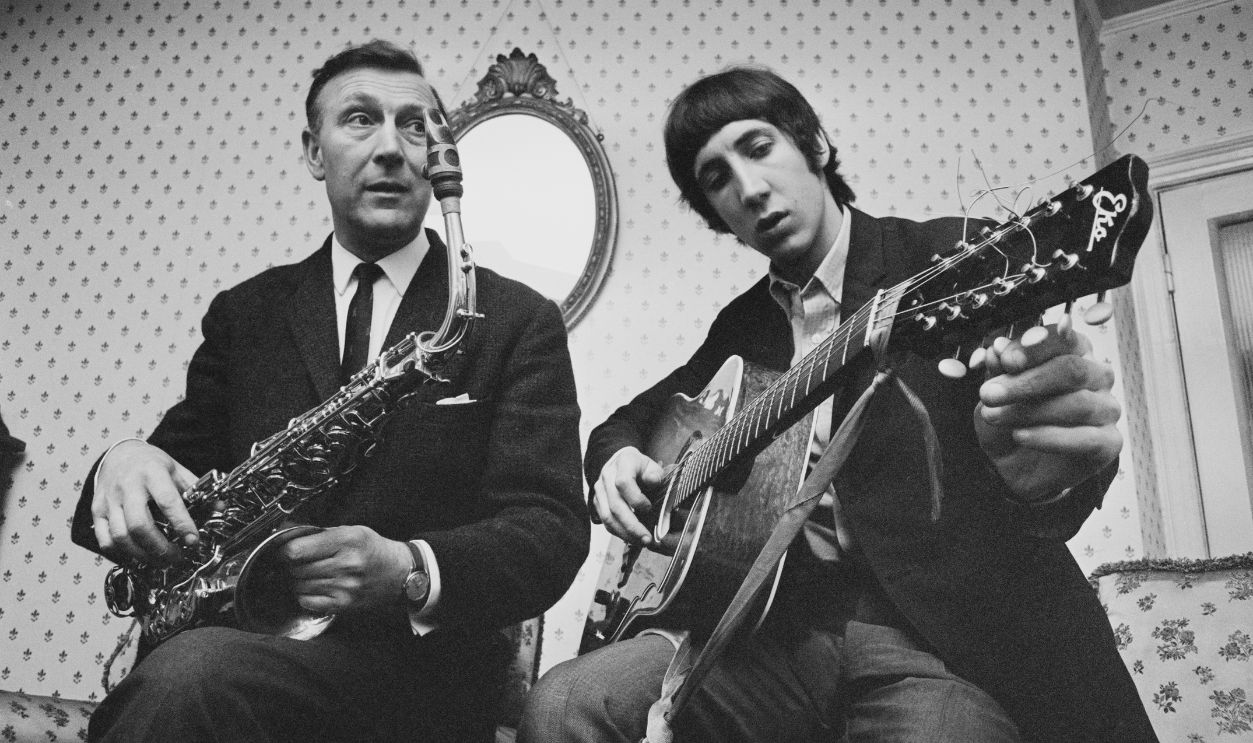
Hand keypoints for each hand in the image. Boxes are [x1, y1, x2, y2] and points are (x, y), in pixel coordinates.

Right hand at [91, 440, 198, 564]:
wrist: (120, 455)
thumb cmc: (151, 465)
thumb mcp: (177, 470)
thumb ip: (196, 490)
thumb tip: (219, 508)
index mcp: (152, 472)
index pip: (167, 500)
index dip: (181, 523)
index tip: (193, 540)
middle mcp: (127, 486)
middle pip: (138, 524)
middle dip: (159, 547)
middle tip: (176, 557)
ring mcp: (109, 500)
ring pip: (120, 536)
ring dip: (142, 555)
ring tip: (160, 561)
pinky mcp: (96, 511)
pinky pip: (104, 539)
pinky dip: (121, 553)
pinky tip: (138, 556)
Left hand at [282, 526, 411, 613]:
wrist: (399, 573)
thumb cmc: (375, 550)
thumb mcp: (353, 531)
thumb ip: (323, 534)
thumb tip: (290, 538)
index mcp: (347, 541)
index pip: (298, 550)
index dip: (284, 550)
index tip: (282, 550)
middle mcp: (345, 564)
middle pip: (296, 568)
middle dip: (289, 565)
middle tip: (293, 562)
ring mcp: (344, 586)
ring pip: (300, 585)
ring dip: (296, 579)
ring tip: (304, 573)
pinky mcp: (343, 603)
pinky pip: (308, 601)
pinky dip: (304, 594)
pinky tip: (311, 586)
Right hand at [590, 446, 665, 546]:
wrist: (620, 462)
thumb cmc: (639, 467)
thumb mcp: (651, 465)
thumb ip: (655, 473)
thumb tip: (653, 481)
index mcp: (623, 463)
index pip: (623, 482)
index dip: (636, 499)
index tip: (649, 507)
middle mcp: (607, 476)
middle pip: (615, 505)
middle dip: (632, 526)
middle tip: (647, 538)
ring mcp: (599, 490)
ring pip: (607, 517)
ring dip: (625, 533)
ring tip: (641, 541)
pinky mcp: (597, 502)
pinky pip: (605, 521)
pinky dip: (618, 532)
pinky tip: (631, 537)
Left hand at [974, 323, 1122, 501]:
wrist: (1017, 469)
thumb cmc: (1011, 420)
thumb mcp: (997, 394)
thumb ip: (999, 372)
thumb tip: (996, 350)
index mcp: (1074, 353)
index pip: (1063, 339)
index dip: (1035, 347)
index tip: (1004, 359)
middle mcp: (1098, 377)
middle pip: (1072, 369)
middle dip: (1027, 381)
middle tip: (988, 393)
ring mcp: (1107, 409)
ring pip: (1077, 403)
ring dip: (1029, 410)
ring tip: (993, 416)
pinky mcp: (1109, 442)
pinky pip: (1085, 438)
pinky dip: (1048, 436)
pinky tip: (1019, 436)